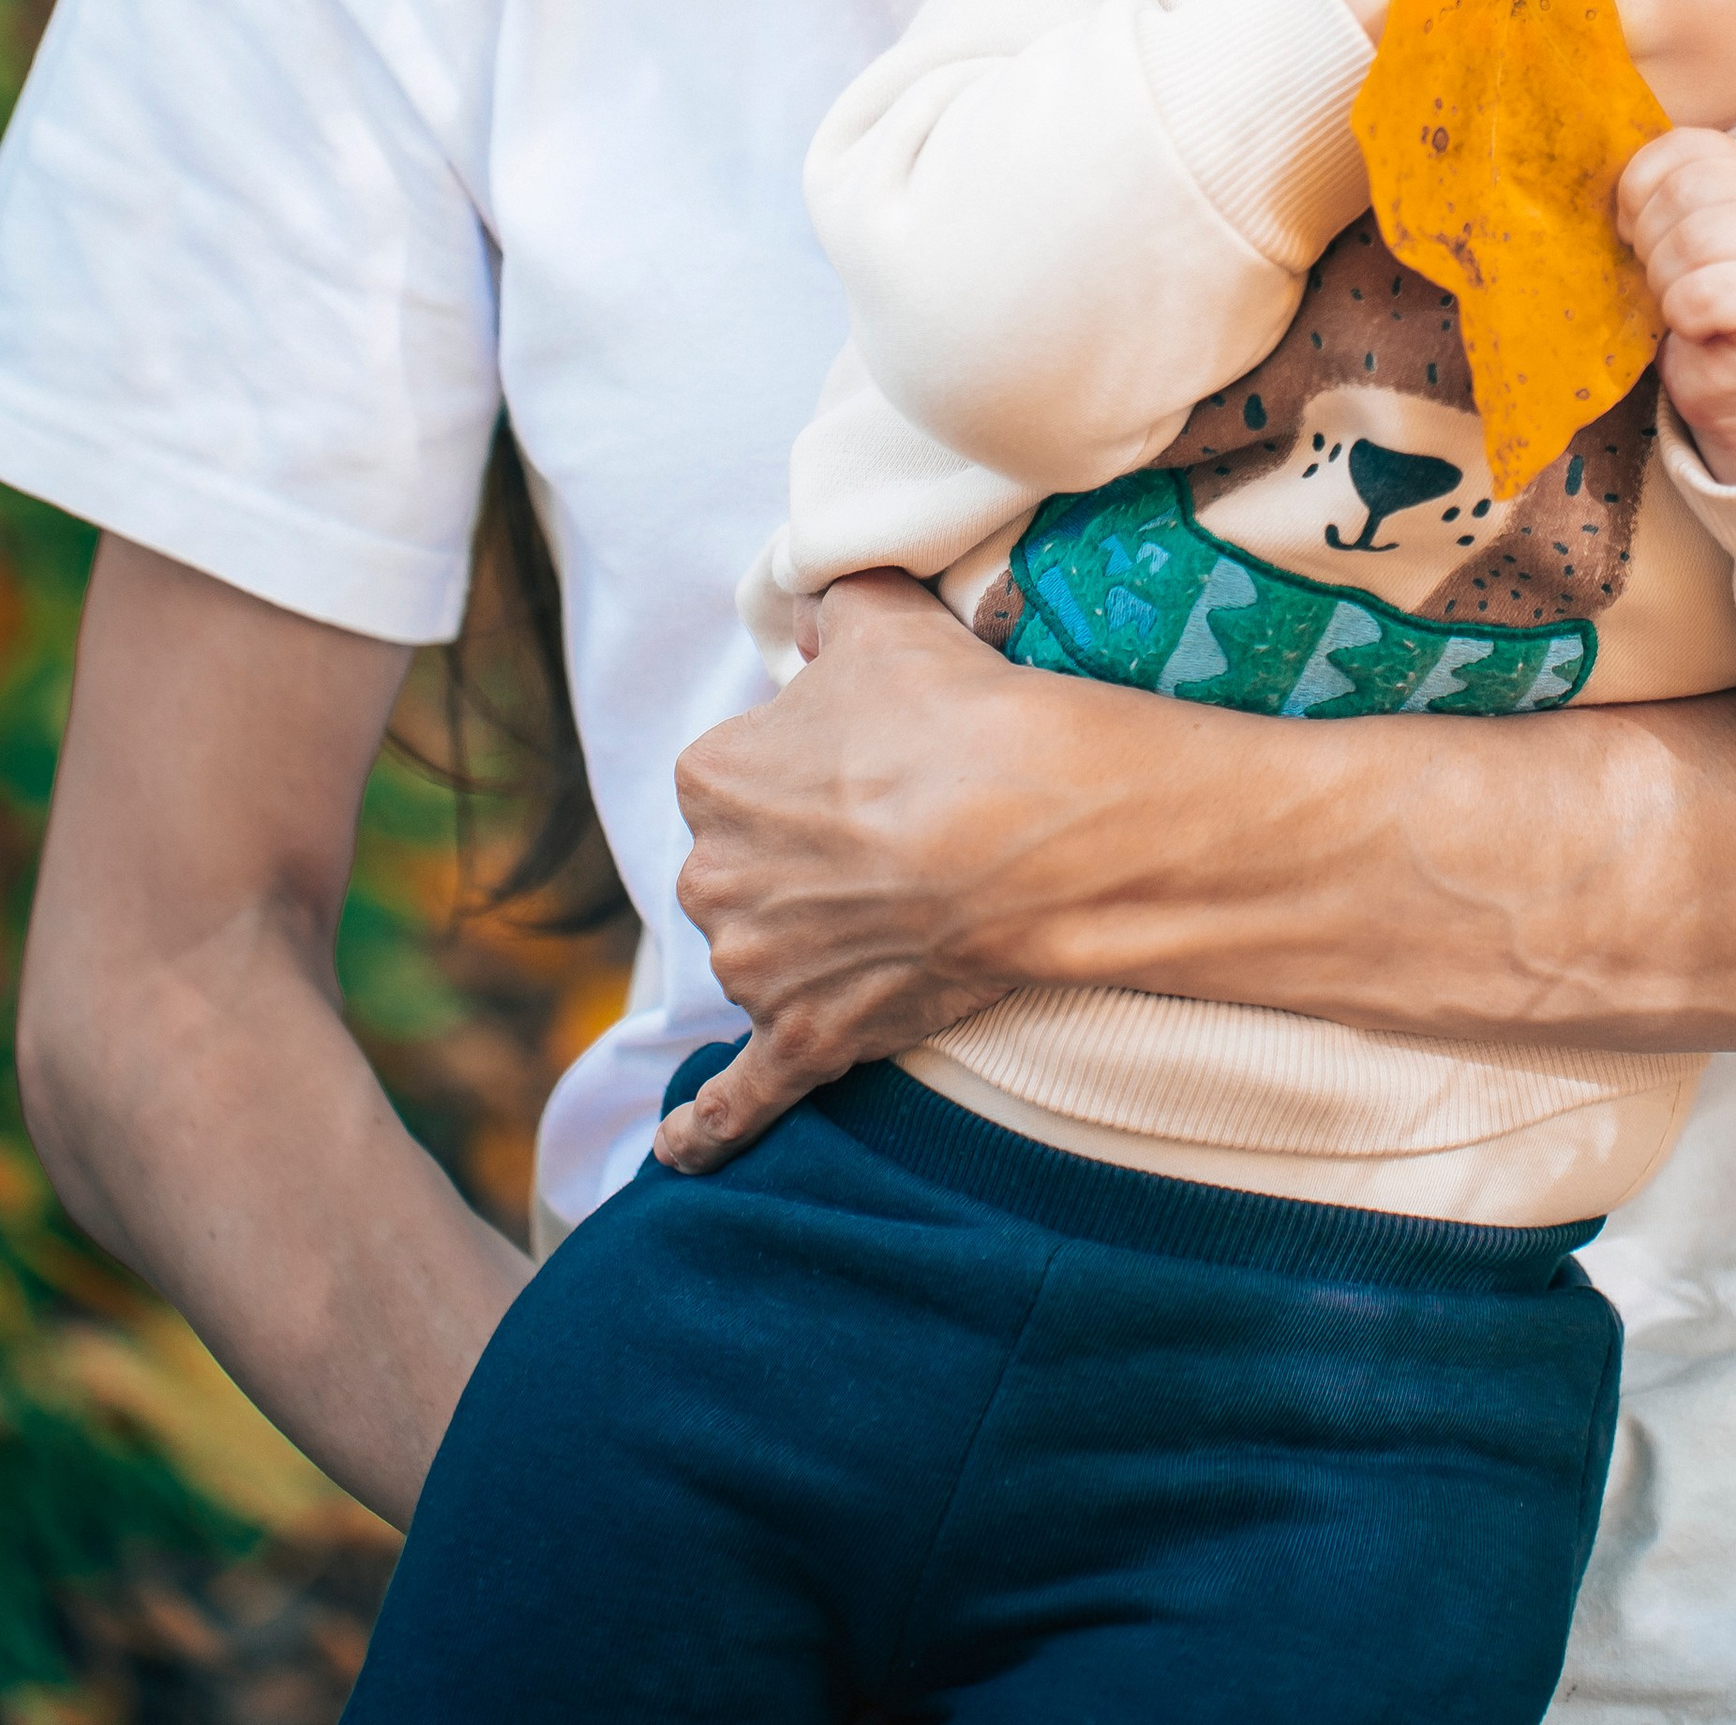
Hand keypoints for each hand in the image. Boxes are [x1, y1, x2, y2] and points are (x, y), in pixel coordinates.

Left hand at [655, 573, 1088, 1171]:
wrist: (1029, 830)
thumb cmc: (955, 716)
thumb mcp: (881, 617)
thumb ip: (829, 608)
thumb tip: (811, 615)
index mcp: (712, 778)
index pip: (742, 773)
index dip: (810, 769)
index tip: (871, 765)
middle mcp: (711, 878)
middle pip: (746, 869)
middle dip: (803, 860)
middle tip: (895, 836)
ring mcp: (757, 969)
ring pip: (763, 957)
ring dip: (806, 950)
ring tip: (894, 919)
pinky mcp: (805, 1041)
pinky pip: (741, 1097)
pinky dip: (708, 1128)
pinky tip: (679, 1154)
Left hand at [1619, 130, 1735, 481]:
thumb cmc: (1714, 308)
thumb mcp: (1691, 232)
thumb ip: (1664, 195)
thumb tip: (1596, 175)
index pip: (1682, 144)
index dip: (1640, 187)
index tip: (1634, 229)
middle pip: (1682, 191)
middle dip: (1650, 239)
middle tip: (1662, 277)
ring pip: (1690, 242)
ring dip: (1666, 281)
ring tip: (1683, 304)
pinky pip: (1698, 295)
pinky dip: (1682, 317)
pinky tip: (1700, 328)